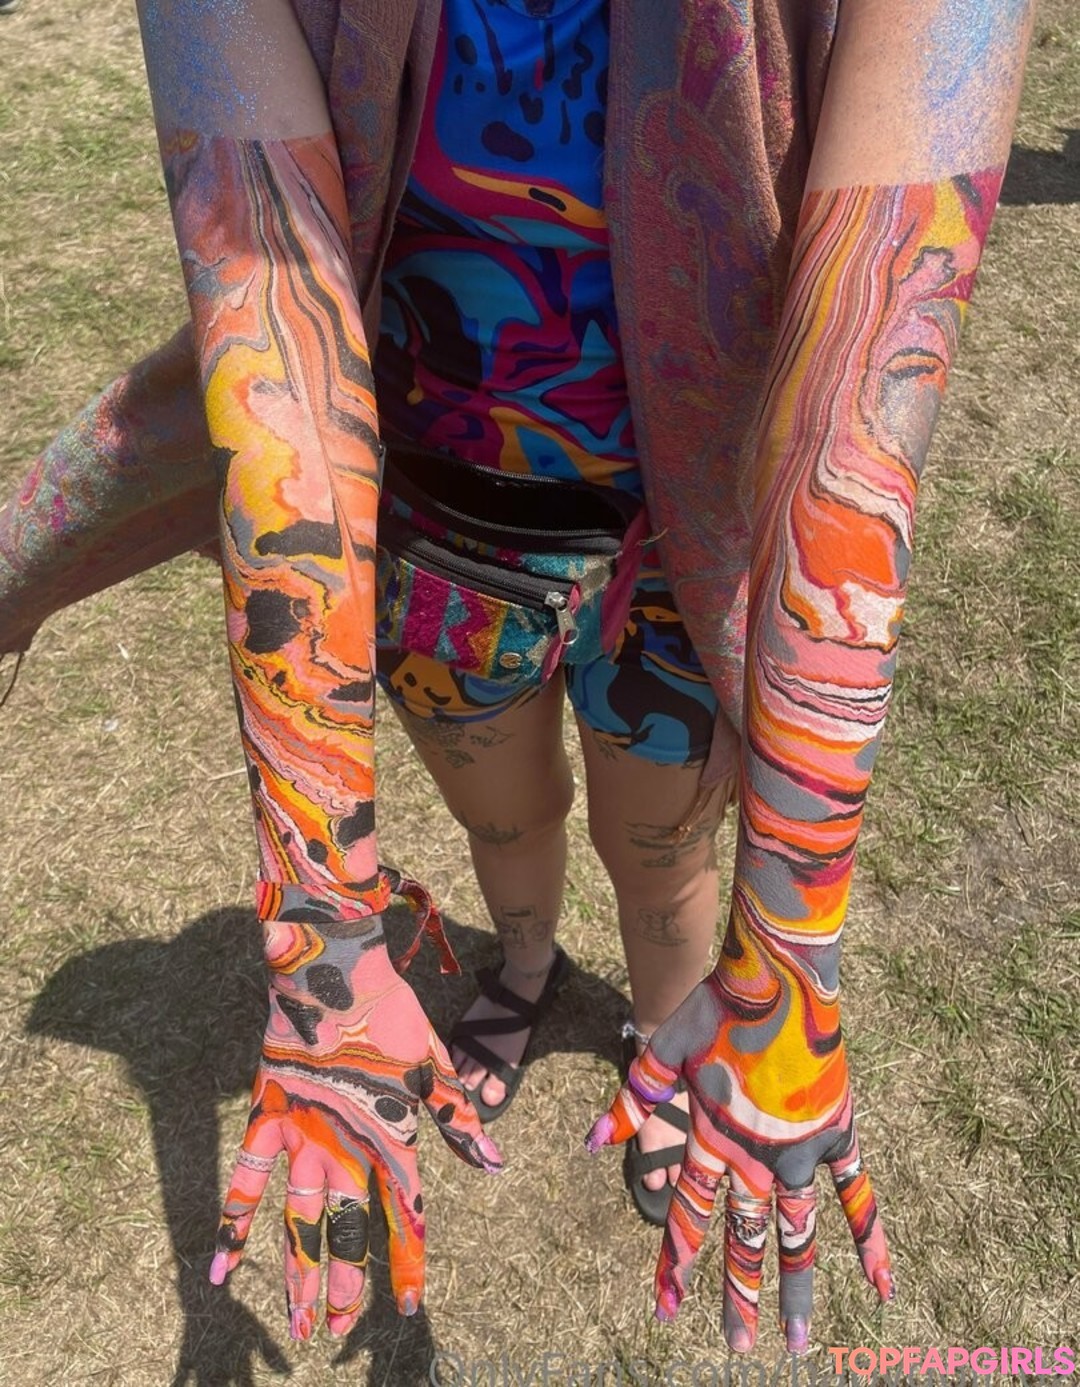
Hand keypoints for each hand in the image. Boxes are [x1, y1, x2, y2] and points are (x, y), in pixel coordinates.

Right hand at [210, 917, 502, 1339]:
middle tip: (340, 1329)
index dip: (406, 1264)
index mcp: (390, 1137)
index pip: (404, 1215)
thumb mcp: (432, 1065)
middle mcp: (347, 1149)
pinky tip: (220, 1271)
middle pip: (348, 1232)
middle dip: (346, 1284)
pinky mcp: (268, 1117)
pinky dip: (232, 1226)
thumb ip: (458, 1119)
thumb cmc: (391, 1014)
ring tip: (299, 1324)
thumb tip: (496, 1164)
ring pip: (301, 1222)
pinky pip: (245, 1181)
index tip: (407, 1307)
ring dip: (300, 1274)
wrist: (335, 972)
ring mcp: (303, 1137)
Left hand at [587, 968, 891, 1353]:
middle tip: (738, 1345)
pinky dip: (870, 1241)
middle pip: (745, 1239)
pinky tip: (881, 1287)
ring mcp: (800, 1150)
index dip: (676, 1265)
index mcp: (710, 1137)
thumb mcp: (662, 1052)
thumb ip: (631, 1101)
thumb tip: (590, 1142)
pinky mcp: (837, 1133)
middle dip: (738, 1295)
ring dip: (795, 1288)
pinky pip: (858, 1197)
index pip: (687, 1216)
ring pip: (798, 1234)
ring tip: (796, 1343)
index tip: (668, 1311)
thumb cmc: (715, 1009)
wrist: (777, 977)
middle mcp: (754, 1156)